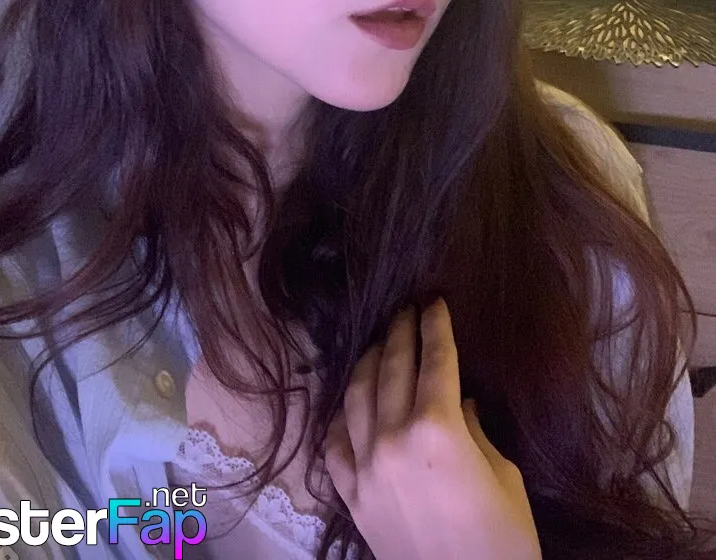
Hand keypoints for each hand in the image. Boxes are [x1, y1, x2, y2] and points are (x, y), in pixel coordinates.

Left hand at [323, 299, 541, 559]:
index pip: (434, 360)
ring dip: (369, 363)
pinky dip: (341, 416)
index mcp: (437, 429)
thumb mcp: (502, 477)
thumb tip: (459, 404)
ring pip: (356, 396)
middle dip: (400, 332)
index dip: (435, 326)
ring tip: (381, 345)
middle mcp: (392, 438)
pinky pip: (334, 443)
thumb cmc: (503, 541)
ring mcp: (364, 467)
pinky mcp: (350, 496)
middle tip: (406, 310)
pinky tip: (350, 404)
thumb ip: (474, 432)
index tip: (434, 301)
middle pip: (392, 368)